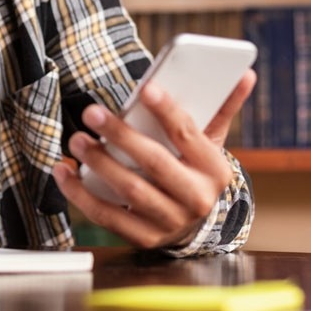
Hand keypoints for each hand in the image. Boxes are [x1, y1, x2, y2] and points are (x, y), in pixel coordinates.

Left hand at [52, 70, 254, 249]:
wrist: (197, 226)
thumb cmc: (196, 171)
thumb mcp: (212, 143)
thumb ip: (223, 108)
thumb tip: (246, 74)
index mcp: (214, 169)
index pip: (188, 135)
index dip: (167, 110)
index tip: (145, 88)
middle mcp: (195, 198)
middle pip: (155, 163)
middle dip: (121, 136)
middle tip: (91, 113)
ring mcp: (169, 221)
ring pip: (130, 192)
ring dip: (99, 164)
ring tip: (77, 140)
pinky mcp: (143, 237)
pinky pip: (107, 216)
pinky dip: (81, 194)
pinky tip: (64, 172)